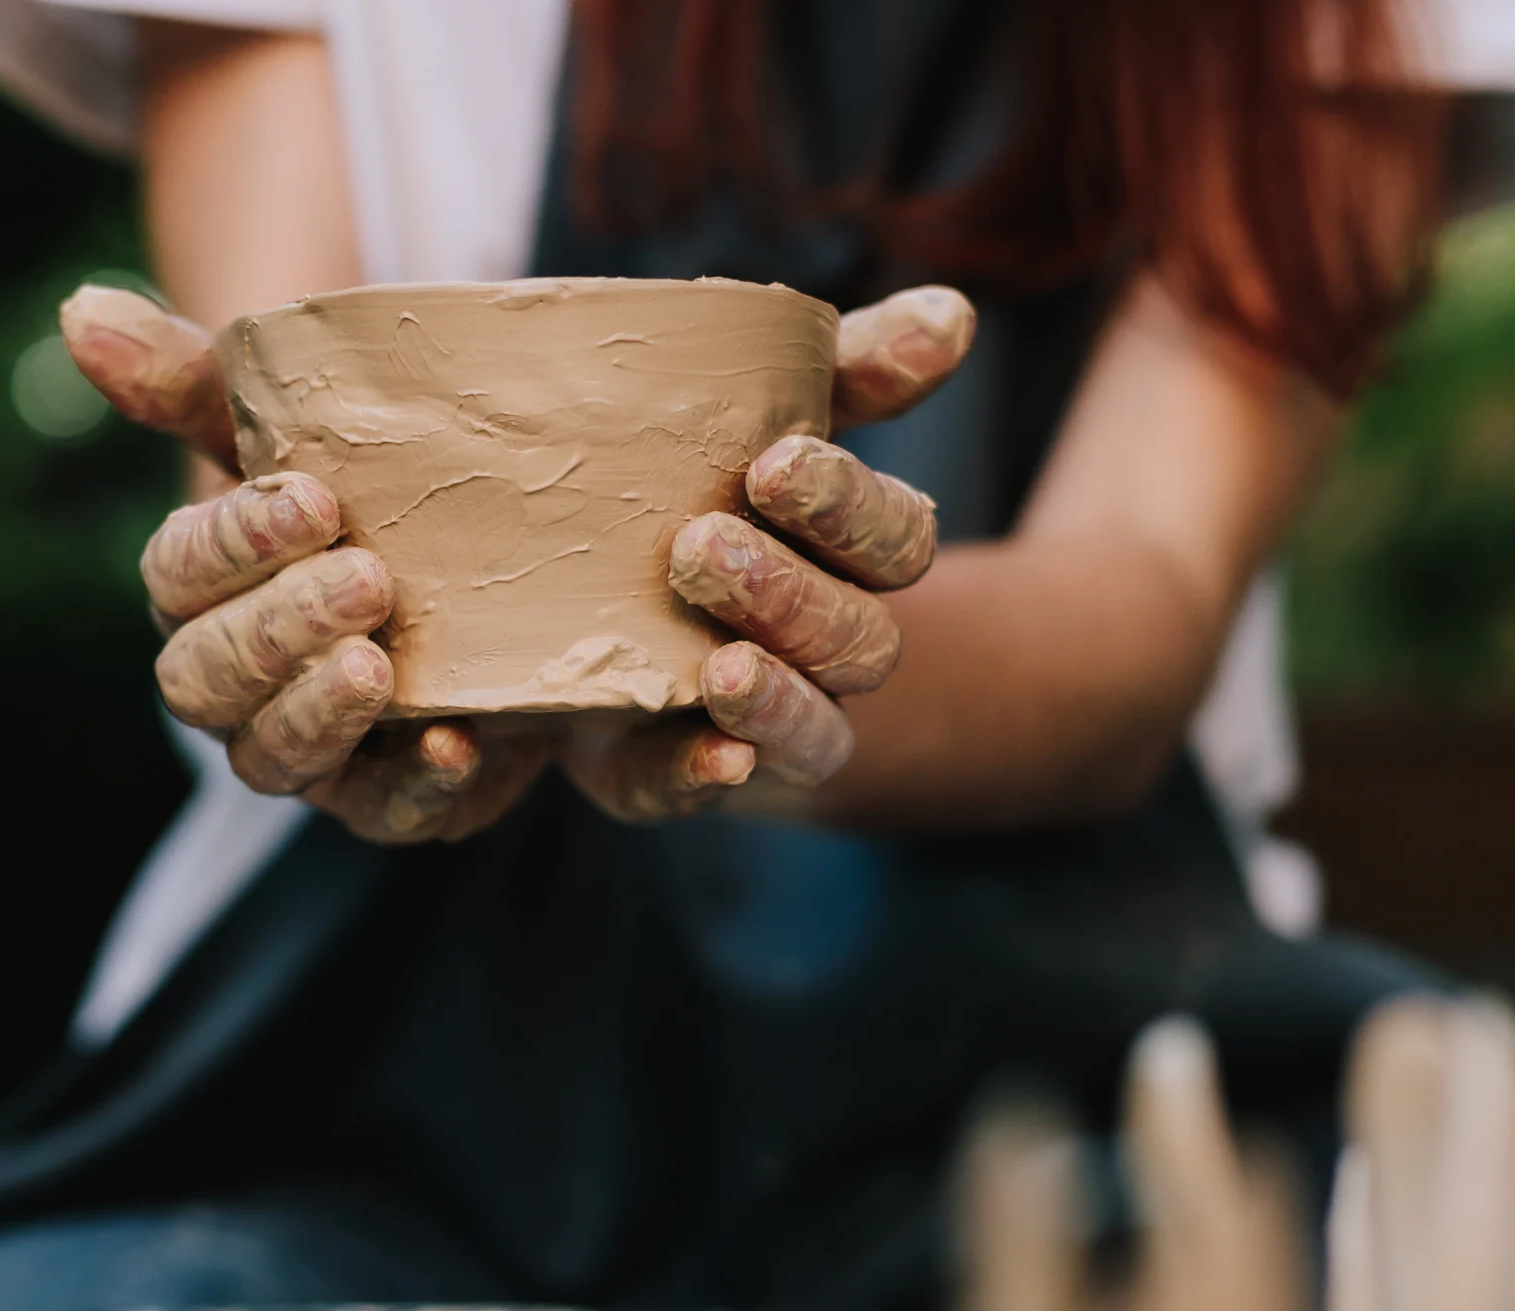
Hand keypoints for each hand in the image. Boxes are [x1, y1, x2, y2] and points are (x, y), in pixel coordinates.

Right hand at [60, 284, 544, 842]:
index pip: (176, 576)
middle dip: (273, 631)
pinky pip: (382, 816)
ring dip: (316, 713)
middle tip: (365, 577)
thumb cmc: (364, 495)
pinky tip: (452, 746)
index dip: (232, 543)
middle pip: (204, 682)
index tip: (309, 497)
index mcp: (198, 593)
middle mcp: (234, 685)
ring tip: (379, 666)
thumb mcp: (287, 429)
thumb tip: (79, 313)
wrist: (494, 573)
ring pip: (270, 759)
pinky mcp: (389, 798)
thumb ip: (190, 380)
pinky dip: (410, 789)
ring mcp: (306, 752)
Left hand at [559, 286, 976, 821]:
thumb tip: (955, 315)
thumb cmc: (685, 479)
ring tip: (719, 663)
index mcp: (849, 555)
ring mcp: (756, 719)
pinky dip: (709, 776)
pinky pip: (699, 791)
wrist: (559, 582)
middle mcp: (822, 646)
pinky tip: (711, 756)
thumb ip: (848, 368)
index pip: (898, 538)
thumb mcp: (759, 408)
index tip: (777, 463)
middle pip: (858, 639)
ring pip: (813, 729)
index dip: (849, 507)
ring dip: (775, 696)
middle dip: (793, 595)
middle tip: (701, 546)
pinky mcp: (665, 769)